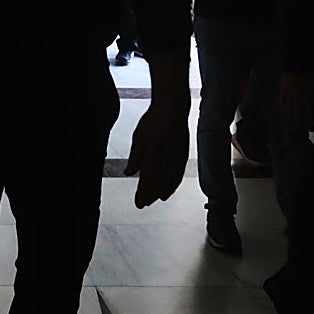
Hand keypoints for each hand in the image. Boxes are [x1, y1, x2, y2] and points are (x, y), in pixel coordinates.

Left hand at [123, 52, 190, 207]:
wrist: (173, 109)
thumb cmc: (153, 121)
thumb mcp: (138, 138)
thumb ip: (135, 157)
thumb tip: (129, 173)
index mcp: (154, 155)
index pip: (148, 180)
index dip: (143, 193)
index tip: (138, 203)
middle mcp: (167, 160)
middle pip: (159, 183)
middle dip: (151, 195)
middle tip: (144, 203)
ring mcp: (177, 158)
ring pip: (170, 181)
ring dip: (163, 191)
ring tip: (157, 199)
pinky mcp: (184, 155)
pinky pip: (178, 174)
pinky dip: (173, 183)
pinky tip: (169, 187)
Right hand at [281, 72, 313, 132]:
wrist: (300, 61)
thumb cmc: (312, 73)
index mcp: (309, 97)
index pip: (308, 114)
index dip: (309, 123)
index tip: (311, 129)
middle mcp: (298, 97)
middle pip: (298, 115)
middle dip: (301, 123)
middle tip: (303, 129)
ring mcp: (289, 94)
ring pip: (289, 110)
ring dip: (292, 118)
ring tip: (294, 123)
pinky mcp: (283, 90)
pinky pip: (283, 103)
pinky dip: (285, 109)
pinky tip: (286, 113)